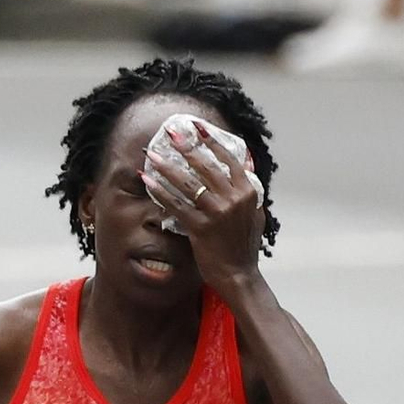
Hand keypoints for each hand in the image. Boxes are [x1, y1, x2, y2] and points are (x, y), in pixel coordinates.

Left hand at [142, 125, 264, 293]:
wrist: (239, 275)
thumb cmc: (245, 246)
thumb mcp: (256, 214)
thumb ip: (251, 189)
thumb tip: (247, 163)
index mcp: (247, 193)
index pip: (229, 160)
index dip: (212, 142)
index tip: (198, 128)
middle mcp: (233, 200)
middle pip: (206, 167)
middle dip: (186, 147)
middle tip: (170, 133)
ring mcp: (216, 213)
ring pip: (188, 183)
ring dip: (168, 167)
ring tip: (152, 154)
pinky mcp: (200, 228)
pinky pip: (176, 205)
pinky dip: (161, 192)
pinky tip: (148, 182)